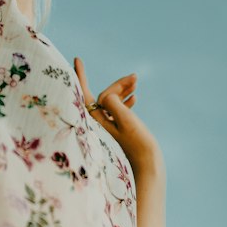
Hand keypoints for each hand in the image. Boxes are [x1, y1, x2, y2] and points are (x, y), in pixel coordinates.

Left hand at [73, 56, 164, 178]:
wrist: (149, 166)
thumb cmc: (138, 144)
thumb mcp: (125, 120)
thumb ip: (113, 103)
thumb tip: (107, 94)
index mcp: (98, 120)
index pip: (84, 93)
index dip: (80, 75)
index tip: (77, 59)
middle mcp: (100, 123)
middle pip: (104, 95)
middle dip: (118, 84)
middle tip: (134, 77)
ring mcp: (110, 127)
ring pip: (112, 101)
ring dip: (123, 89)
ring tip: (136, 82)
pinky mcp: (120, 130)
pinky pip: (119, 110)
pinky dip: (126, 100)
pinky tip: (134, 96)